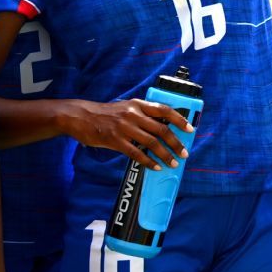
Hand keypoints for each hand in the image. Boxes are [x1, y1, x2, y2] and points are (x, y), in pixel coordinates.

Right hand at [59, 99, 191, 170]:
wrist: (81, 117)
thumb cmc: (106, 113)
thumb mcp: (127, 107)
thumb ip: (143, 114)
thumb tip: (163, 126)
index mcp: (138, 105)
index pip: (165, 110)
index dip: (179, 120)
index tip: (190, 129)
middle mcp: (134, 115)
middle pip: (161, 129)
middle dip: (175, 143)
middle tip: (184, 153)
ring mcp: (124, 128)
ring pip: (151, 143)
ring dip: (164, 154)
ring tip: (172, 163)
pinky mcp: (115, 140)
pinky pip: (136, 153)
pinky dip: (147, 161)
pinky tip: (155, 167)